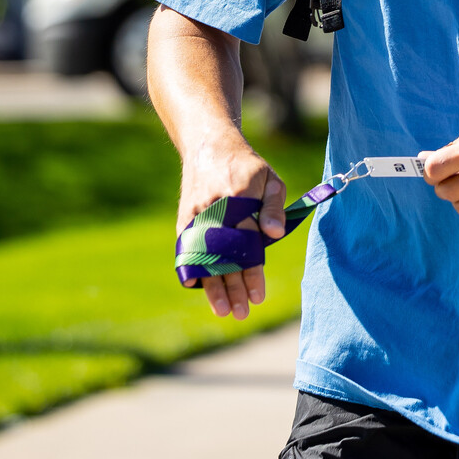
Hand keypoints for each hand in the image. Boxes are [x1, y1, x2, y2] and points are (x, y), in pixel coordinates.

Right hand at [177, 134, 286, 318]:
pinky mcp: (185, 219)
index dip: (252, 273)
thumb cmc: (247, 166)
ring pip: (204, 258)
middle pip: (224, 258)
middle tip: (241, 313)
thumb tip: (273, 235)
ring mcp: (196, 215)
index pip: (247, 245)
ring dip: (213, 286)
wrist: (209, 145)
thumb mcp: (269, 179)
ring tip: (223, 310)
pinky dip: (194, 269)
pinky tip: (201, 288)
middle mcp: (214, 210)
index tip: (258, 296)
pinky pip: (188, 250)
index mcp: (238, 199)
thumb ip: (273, 207)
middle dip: (233, 288)